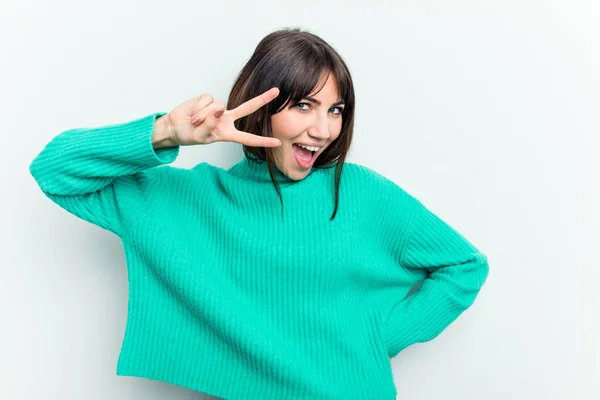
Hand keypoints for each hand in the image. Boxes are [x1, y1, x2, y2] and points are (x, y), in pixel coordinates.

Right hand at [164, 87, 281, 146]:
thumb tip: (219, 109)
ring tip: (194, 122)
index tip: (277, 142)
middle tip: (277, 91)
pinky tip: (193, 113)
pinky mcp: (207, 99)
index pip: (248, 138)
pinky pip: (207, 100)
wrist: (174, 126)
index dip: (262, 141)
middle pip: (248, 108)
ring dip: (203, 115)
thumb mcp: (201, 136)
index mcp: (228, 133)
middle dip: (262, 99)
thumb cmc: (189, 135)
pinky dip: (198, 108)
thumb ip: (211, 124)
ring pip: (218, 106)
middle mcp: (226, 119)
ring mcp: (218, 108)